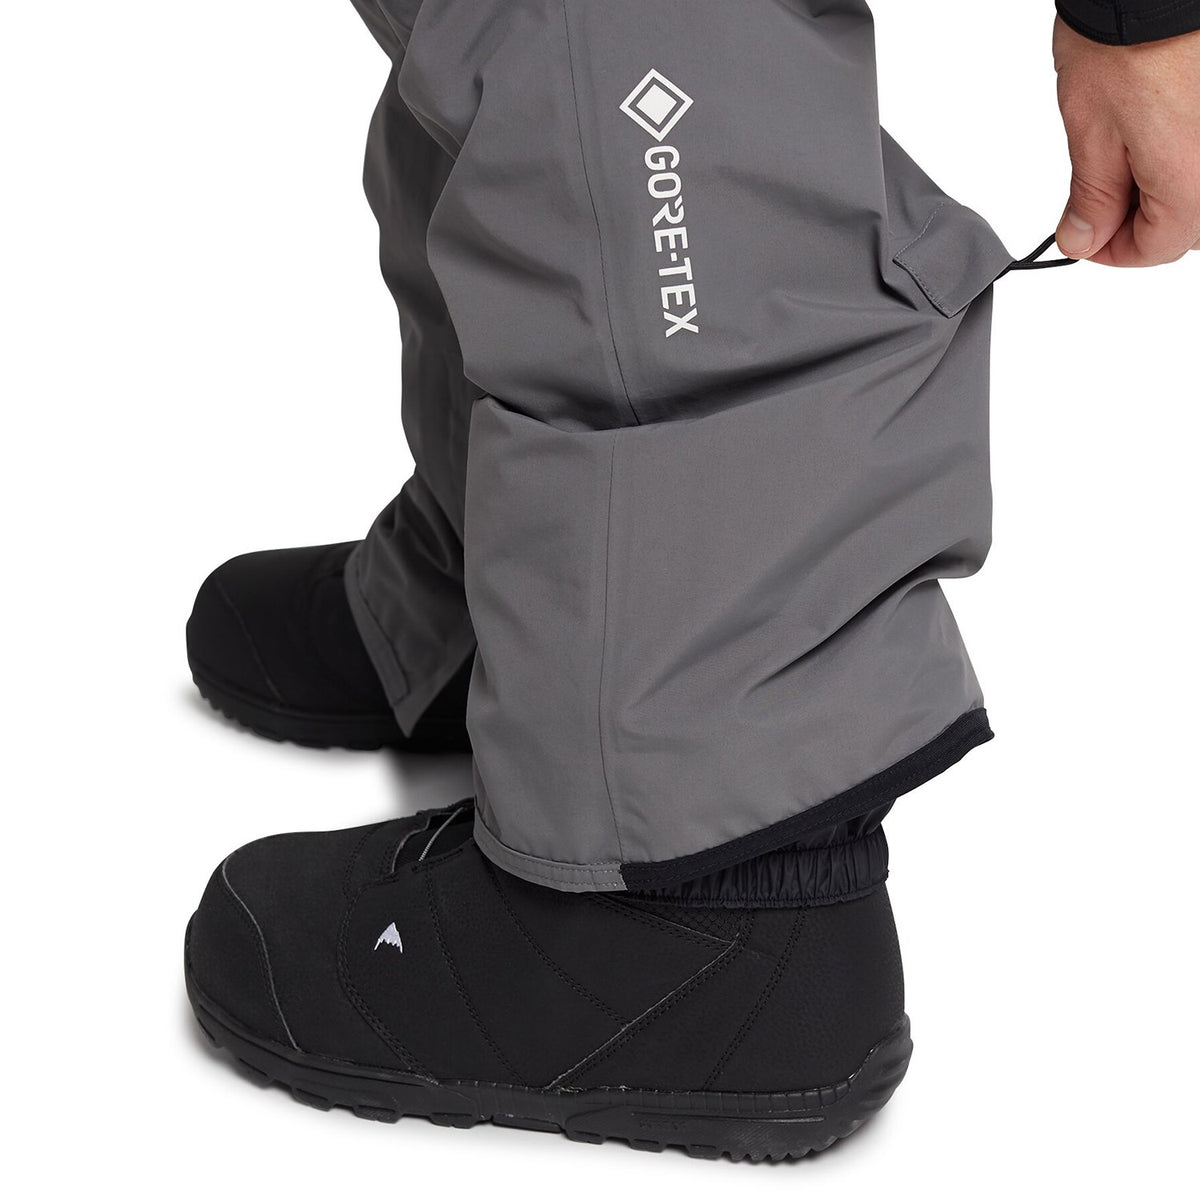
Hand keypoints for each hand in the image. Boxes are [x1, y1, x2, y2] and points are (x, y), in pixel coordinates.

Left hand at [1053, 17, 1199, 266]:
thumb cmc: (1125, 41)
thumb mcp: (1092, 134)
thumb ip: (1094, 197)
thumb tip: (1084, 239)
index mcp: (1194, 183)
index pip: (1158, 248)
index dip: (1112, 250)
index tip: (1084, 234)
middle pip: (1190, 222)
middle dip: (1144, 217)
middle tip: (1102, 192)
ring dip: (1168, 184)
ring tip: (1130, 149)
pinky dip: (1187, 150)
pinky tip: (1159, 126)